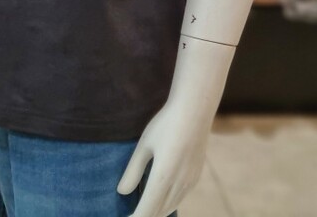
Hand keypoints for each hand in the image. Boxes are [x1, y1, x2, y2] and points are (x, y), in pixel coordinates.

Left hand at [116, 98, 211, 216]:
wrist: (195, 111)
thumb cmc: (166, 124)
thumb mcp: (144, 145)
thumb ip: (133, 171)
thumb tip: (121, 192)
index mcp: (163, 177)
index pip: (146, 212)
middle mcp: (179, 185)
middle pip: (158, 213)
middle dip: (144, 216)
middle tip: (129, 213)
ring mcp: (190, 183)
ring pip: (170, 207)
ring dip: (155, 211)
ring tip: (141, 207)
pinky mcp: (196, 178)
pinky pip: (179, 198)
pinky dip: (167, 203)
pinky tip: (159, 196)